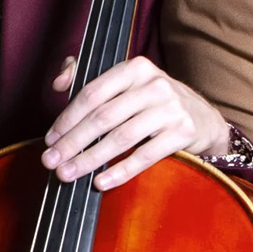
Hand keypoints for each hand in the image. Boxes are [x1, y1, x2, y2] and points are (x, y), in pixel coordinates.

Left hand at [41, 55, 231, 191]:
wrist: (202, 118)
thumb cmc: (152, 102)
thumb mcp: (126, 82)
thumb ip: (88, 77)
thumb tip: (58, 83)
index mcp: (134, 69)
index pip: (92, 94)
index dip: (67, 118)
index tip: (50, 139)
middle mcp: (153, 85)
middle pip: (103, 117)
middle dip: (72, 142)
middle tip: (51, 162)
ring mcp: (170, 109)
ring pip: (121, 138)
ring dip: (90, 159)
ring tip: (68, 174)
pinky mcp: (183, 132)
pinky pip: (145, 156)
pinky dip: (120, 171)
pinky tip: (100, 182)